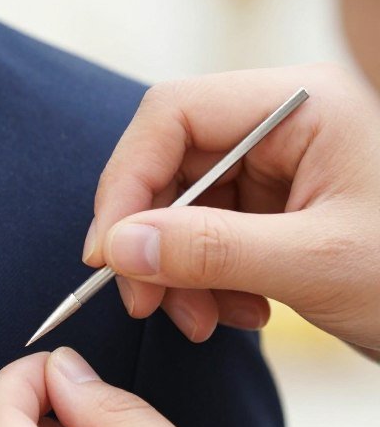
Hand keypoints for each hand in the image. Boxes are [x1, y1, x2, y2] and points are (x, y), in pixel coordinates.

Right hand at [84, 64, 379, 352]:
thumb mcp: (318, 264)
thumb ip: (210, 250)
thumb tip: (115, 248)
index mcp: (302, 103)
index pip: (173, 114)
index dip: (127, 182)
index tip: (107, 254)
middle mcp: (282, 123)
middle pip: (171, 163)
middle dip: (151, 240)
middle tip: (145, 304)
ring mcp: (278, 165)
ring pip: (182, 206)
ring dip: (178, 271)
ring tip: (203, 322)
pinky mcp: (275, 206)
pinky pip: (208, 234)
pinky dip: (206, 279)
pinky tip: (240, 314)